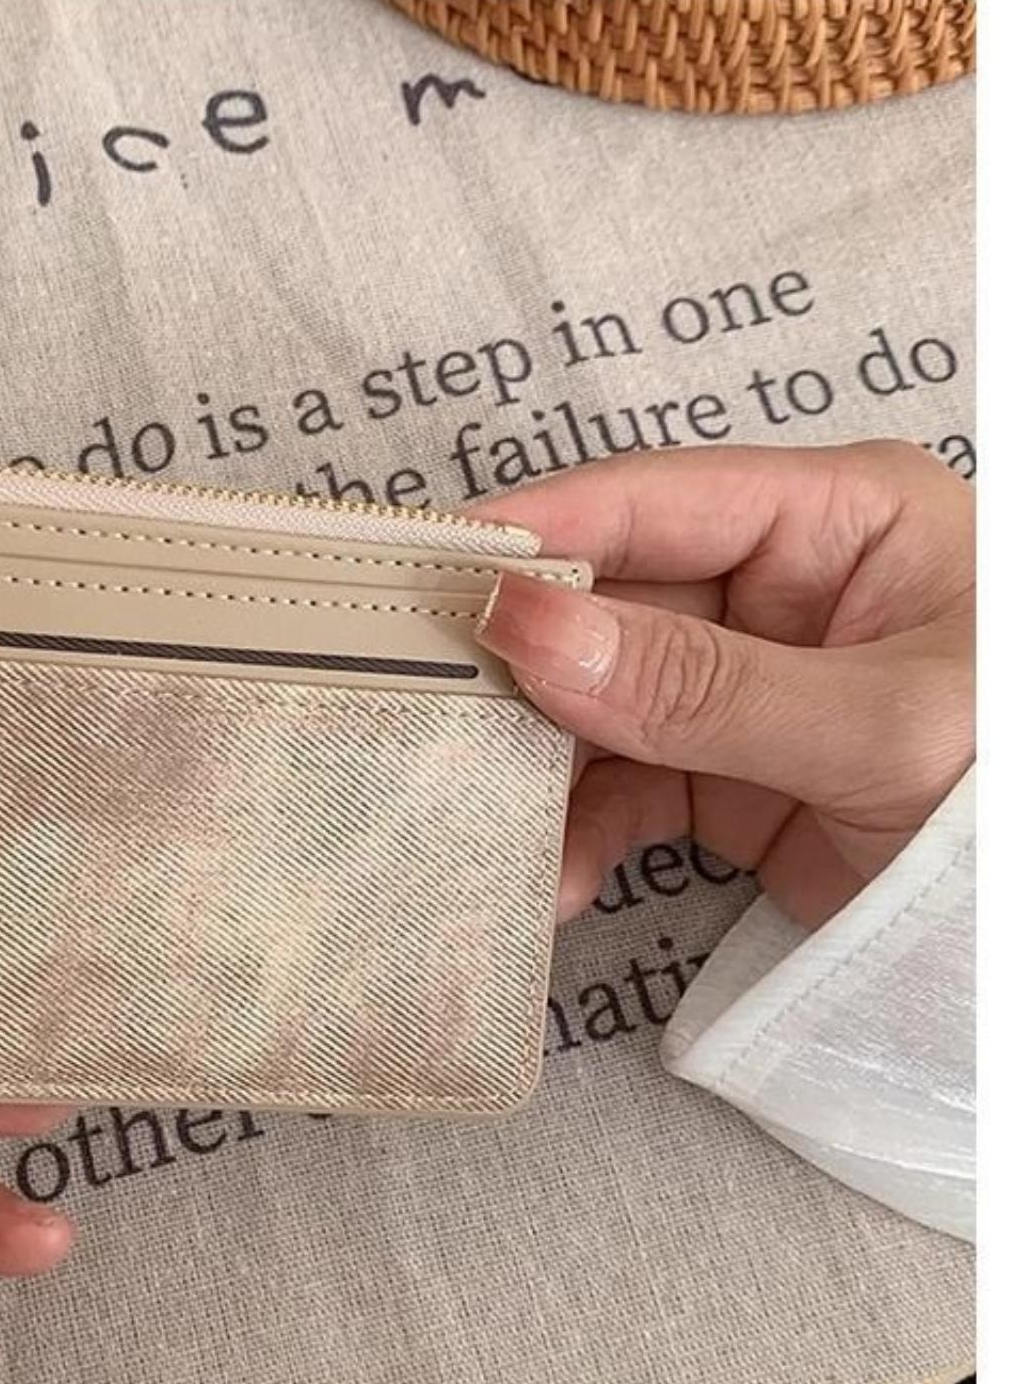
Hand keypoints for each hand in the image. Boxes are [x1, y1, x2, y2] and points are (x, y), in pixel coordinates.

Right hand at [471, 441, 973, 927]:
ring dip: (540, 769)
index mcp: (834, 521)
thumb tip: (526, 627)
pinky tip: (555, 881)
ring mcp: (740, 684)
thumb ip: (697, 684)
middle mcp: (774, 590)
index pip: (655, 503)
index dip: (540, 534)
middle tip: (423, 709)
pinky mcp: (721, 771)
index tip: (434, 572)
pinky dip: (580, 835)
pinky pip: (622, 788)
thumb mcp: (872, 726)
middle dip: (522, 670)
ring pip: (597, 705)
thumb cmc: (1007, 791)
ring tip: (484, 820)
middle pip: (606, 606)